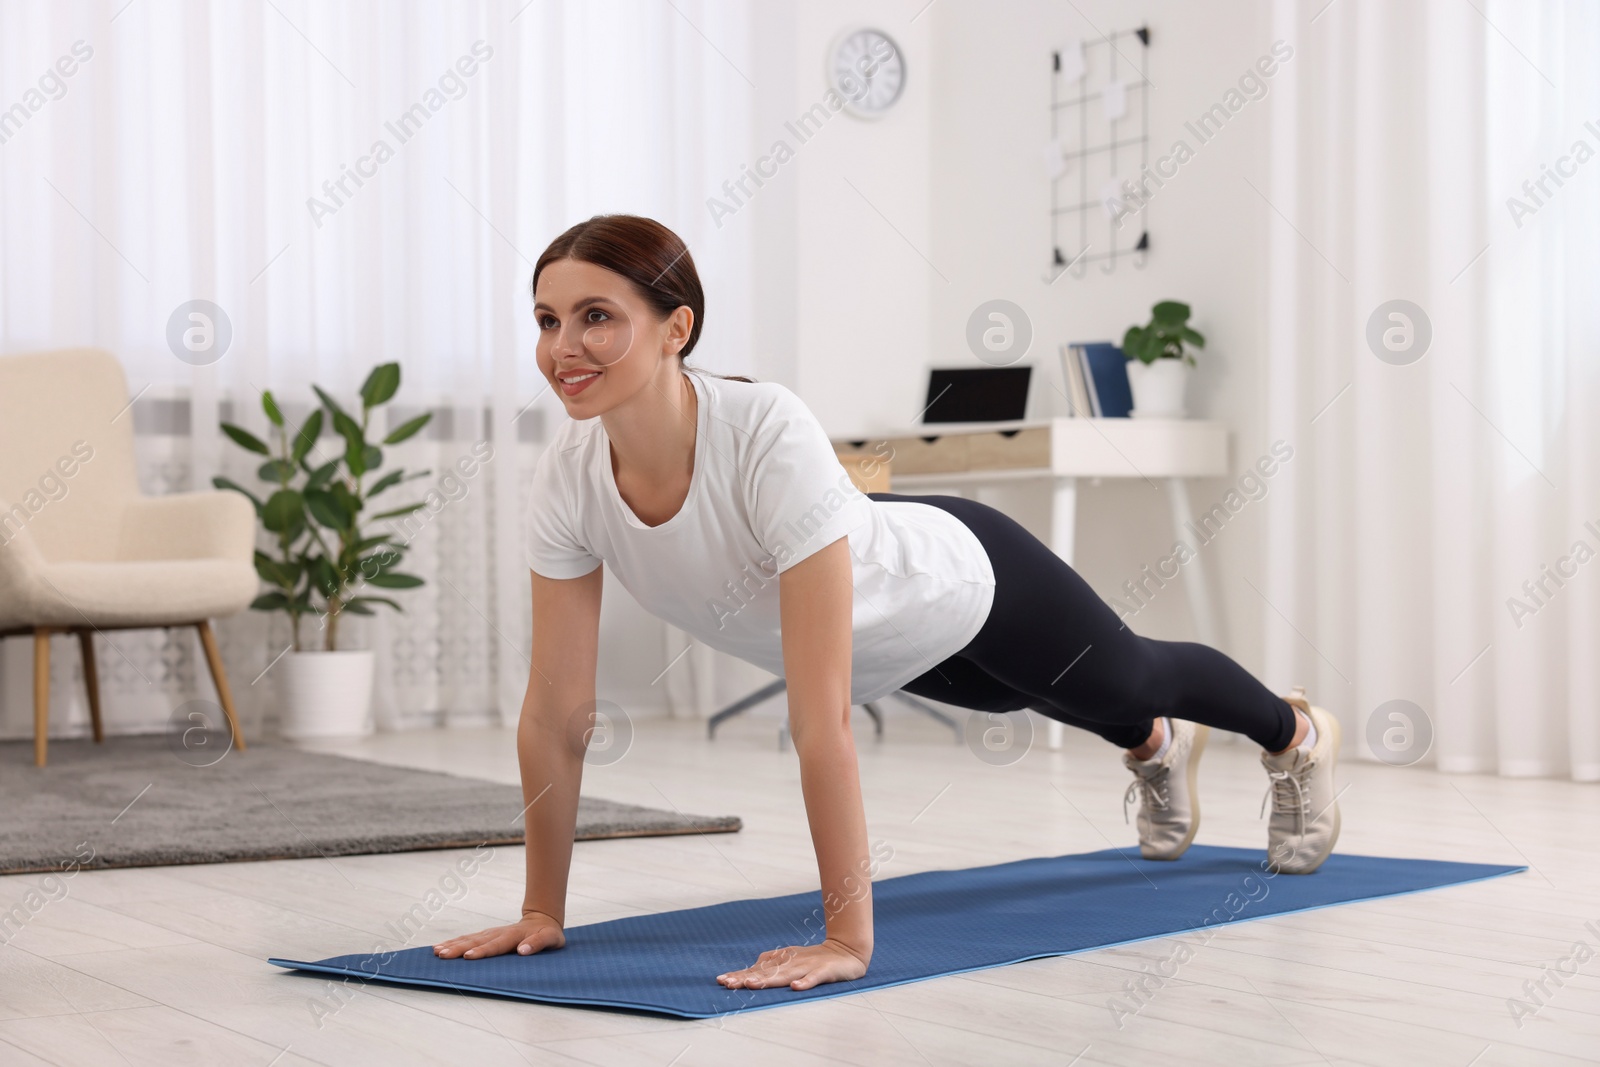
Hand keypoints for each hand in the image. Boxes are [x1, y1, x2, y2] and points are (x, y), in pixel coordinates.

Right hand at [432, 912, 564, 959]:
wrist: (541, 920)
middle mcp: (498, 933)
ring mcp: (490, 933)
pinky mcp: (486, 935)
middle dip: (459, 948)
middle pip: (476, 941)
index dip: (482, 951)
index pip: (496, 945)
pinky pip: (467, 938)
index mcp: (513, 936)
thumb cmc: (548, 934)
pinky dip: (453, 942)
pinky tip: (440, 948)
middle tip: (443, 955)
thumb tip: (523, 950)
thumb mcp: (551, 939)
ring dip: (452, 945)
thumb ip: (538, 943)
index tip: (468, 956)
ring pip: (468, 938)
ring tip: (437, 952)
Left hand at [715, 937, 869, 990]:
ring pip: (786, 974)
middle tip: (728, 983)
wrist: (847, 950)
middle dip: (747, 977)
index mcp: (783, 960)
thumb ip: (772, 965)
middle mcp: (792, 962)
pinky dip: (805, 983)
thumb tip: (749, 970)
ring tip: (752, 985)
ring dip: (769, 980)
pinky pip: (814, 978)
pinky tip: (796, 988)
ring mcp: (808, 967)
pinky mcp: (824, 971)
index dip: (740, 974)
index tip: (722, 980)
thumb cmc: (814, 959)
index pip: (758, 969)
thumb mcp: (791, 961)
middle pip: (767, 972)